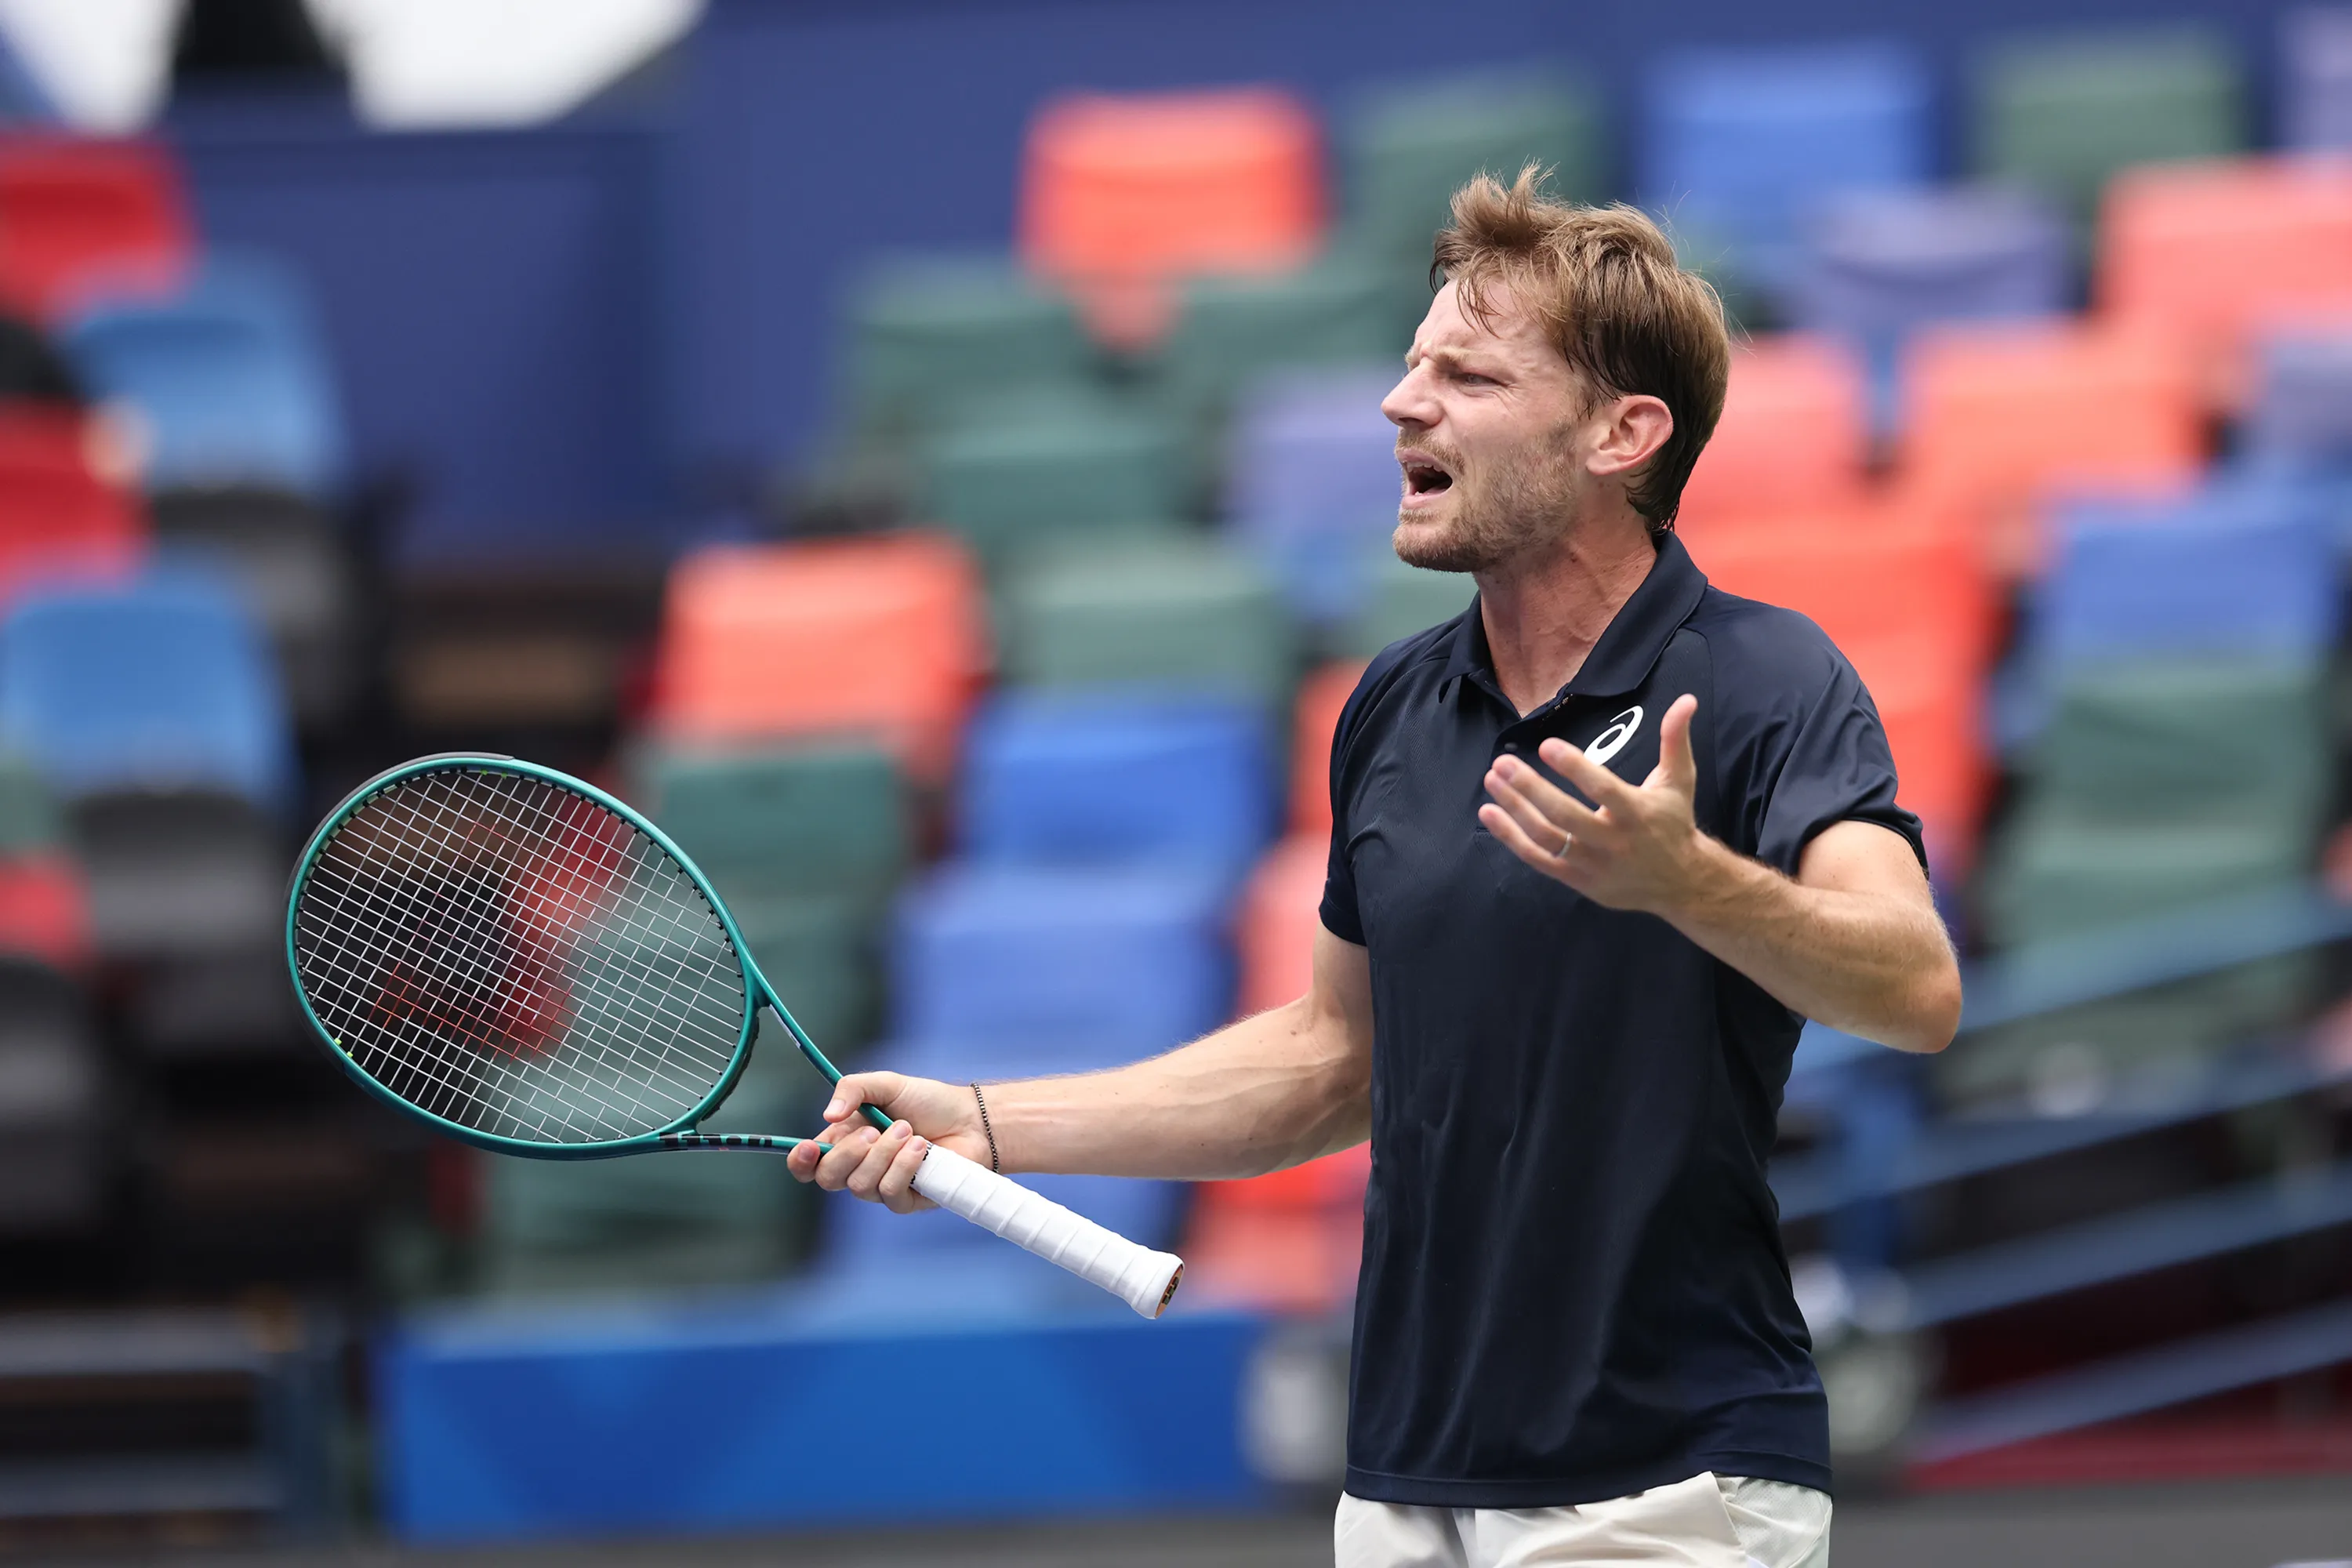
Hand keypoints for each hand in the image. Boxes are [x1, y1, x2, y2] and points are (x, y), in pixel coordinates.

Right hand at [783, 1070, 989, 1213]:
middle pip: (828, 1178)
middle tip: (874, 1130)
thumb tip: (828, 1115)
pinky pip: (890, 1193)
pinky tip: (922, 1148)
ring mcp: (881, 1187)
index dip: (800, 1161)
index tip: (810, 1147)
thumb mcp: (886, 1084)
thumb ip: (853, 1089)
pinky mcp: (905, 1201)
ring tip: (910, 1131)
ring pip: (860, 1185)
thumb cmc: (927, 1101)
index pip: (809, 1164)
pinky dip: (904, 1166)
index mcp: (845, 1141)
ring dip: (885, 1154)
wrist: (970, 1119)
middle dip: (847, 1154)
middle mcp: (858, 1168)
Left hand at [1478, 692, 1714, 915]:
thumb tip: (1686, 700)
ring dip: (1515, 809)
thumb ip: (1675, 740)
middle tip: (1502, 763)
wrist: (1680, 883)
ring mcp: (1593, 864)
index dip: (1574, 768)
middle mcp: (1614, 842)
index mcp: (1637, 813)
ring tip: (1492, 780)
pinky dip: (1510, 837)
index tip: (1547, 745)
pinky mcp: (1577, 880)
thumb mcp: (1679, 781)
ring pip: (1546, 838)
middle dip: (1530, 789)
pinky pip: (1538, 859)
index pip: (1602, 790)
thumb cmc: (1674, 823)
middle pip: (1565, 816)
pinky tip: (1489, 813)